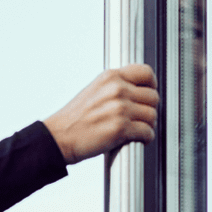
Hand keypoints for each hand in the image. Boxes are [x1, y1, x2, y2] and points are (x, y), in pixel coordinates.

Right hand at [43, 64, 159, 164]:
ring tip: (138, 129)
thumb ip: (115, 87)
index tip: (148, 94)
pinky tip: (138, 139)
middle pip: (153, 97)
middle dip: (149, 109)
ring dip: (148, 125)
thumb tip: (138, 91)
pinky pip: (147, 132)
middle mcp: (116, 90)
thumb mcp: (94, 91)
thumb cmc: (74, 119)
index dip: (152, 85)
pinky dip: (146, 138)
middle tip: (140, 118)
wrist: (58, 137)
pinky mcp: (121, 128)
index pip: (146, 72)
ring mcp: (119, 108)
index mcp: (110, 77)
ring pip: (152, 115)